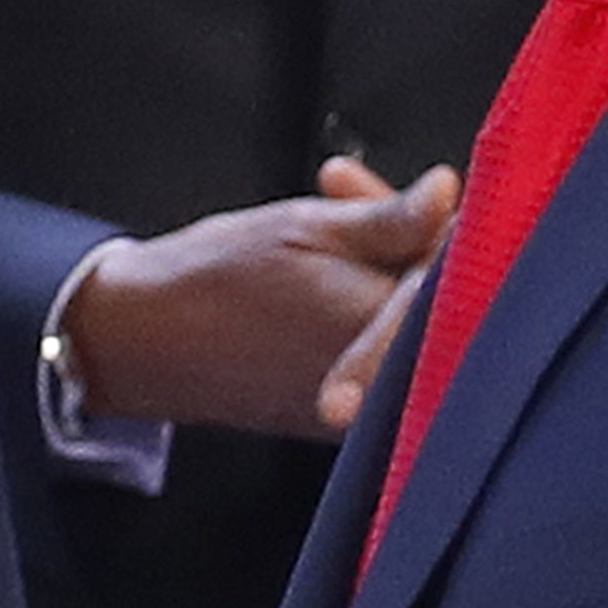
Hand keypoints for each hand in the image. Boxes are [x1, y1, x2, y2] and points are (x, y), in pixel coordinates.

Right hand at [60, 157, 459, 440]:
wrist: (145, 342)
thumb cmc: (218, 280)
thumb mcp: (308, 228)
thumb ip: (391, 217)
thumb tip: (449, 192)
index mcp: (387, 329)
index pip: (463, 276)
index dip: (448, 225)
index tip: (427, 192)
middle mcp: (389, 381)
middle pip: (437, 298)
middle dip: (407, 233)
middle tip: (352, 190)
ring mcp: (368, 407)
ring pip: (405, 319)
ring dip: (382, 258)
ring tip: (329, 205)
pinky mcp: (345, 418)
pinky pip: (377, 349)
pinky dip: (361, 300)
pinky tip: (325, 258)